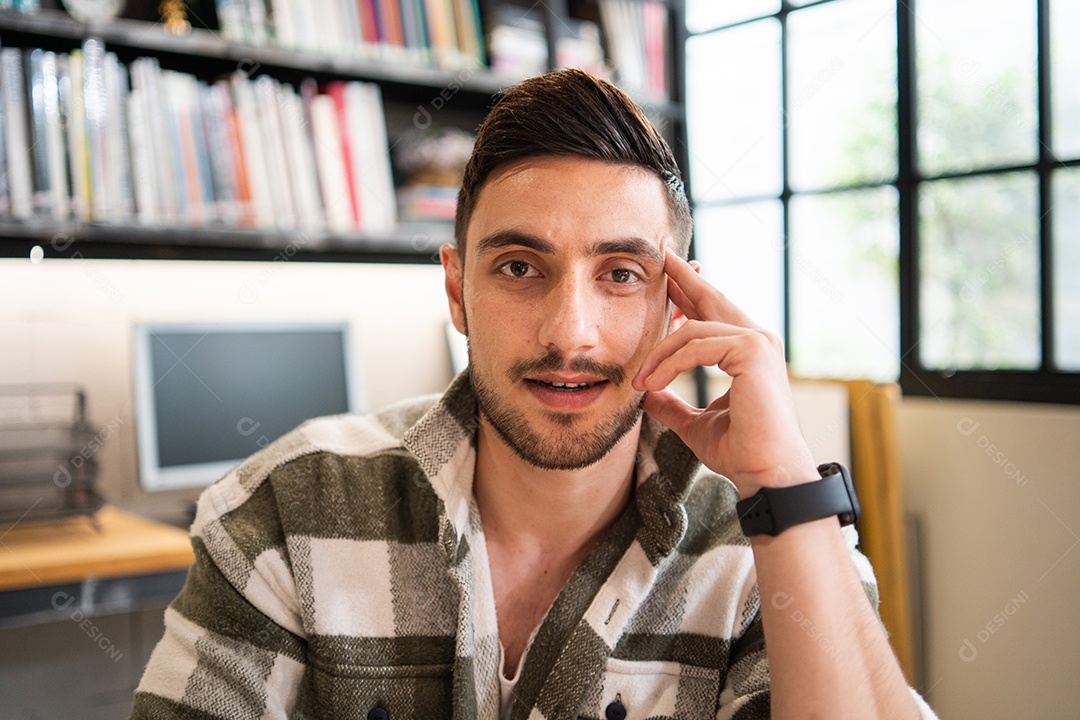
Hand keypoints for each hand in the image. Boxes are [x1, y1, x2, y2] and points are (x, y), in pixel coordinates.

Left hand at [632, 248, 816, 497]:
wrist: (765, 474)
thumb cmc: (740, 452)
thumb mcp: (695, 422)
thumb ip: (672, 403)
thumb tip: (647, 394)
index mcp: (747, 351)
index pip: (712, 313)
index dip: (687, 292)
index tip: (665, 276)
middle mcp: (756, 339)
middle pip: (710, 299)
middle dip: (681, 279)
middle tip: (660, 255)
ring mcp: (757, 342)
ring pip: (693, 330)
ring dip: (659, 354)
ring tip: (640, 380)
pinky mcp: (751, 352)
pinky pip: (696, 346)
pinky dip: (670, 364)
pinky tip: (653, 383)